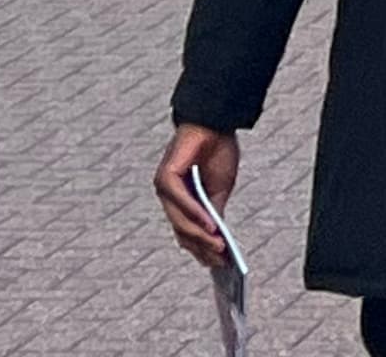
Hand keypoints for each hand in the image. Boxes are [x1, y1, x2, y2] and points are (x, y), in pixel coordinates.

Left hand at [155, 126, 239, 269]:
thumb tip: (217, 238)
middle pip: (184, 231)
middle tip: (220, 261)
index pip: (188, 233)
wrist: (215, 120)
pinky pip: (181, 203)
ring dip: (200, 236)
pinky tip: (211, 224)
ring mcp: (165, 189)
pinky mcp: (165, 178)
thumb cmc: (218, 150)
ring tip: (219, 247)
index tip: (219, 265)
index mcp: (181, 201)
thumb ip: (214, 211)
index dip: (203, 249)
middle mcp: (169, 198)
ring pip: (181, 221)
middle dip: (203, 248)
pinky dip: (196, 215)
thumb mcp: (220, 187)